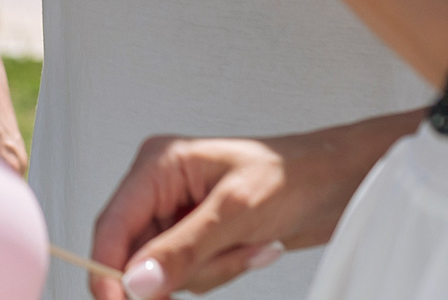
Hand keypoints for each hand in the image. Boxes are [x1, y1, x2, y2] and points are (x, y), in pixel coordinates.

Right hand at [88, 115, 415, 298]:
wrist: (340, 182)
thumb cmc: (294, 177)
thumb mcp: (234, 215)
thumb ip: (182, 250)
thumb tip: (135, 282)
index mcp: (158, 165)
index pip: (112, 225)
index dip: (108, 269)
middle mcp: (161, 188)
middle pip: (136, 253)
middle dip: (180, 271)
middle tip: (224, 260)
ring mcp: (178, 214)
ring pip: (165, 271)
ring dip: (212, 271)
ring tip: (251, 247)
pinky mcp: (198, 236)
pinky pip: (190, 275)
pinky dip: (221, 272)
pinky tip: (254, 250)